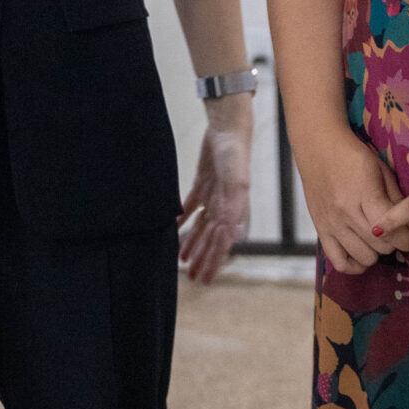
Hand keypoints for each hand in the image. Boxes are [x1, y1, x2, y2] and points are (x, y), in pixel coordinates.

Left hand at [178, 112, 251, 283]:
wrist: (227, 129)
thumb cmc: (235, 154)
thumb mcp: (236, 181)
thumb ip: (235, 207)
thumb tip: (236, 236)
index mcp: (233, 210)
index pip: (221, 243)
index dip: (213, 261)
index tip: (206, 279)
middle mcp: (224, 207)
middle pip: (210, 239)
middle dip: (202, 258)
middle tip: (192, 277)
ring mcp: (213, 196)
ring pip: (201, 227)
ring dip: (192, 243)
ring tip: (182, 260)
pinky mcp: (202, 185)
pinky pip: (190, 208)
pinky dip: (182, 220)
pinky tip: (173, 230)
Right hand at [296, 133, 408, 274]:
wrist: (318, 147)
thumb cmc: (353, 156)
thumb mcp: (381, 170)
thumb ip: (396, 198)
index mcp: (364, 194)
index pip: (393, 230)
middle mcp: (346, 213)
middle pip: (381, 246)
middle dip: (396, 244)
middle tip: (398, 233)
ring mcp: (331, 224)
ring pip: (364, 257)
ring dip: (378, 253)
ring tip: (380, 240)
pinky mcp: (321, 230)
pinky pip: (339, 262)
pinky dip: (354, 265)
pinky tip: (363, 254)